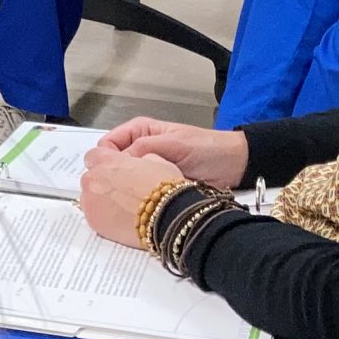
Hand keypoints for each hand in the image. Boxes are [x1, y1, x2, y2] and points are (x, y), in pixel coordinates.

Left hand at [78, 146, 187, 247]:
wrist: (168, 217)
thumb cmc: (163, 188)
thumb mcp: (156, 160)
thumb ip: (137, 159)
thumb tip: (135, 164)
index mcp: (106, 161)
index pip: (93, 156)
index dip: (104, 163)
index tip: (113, 170)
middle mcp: (93, 180)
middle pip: (91, 178)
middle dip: (103, 182)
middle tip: (122, 191)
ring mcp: (90, 202)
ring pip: (90, 197)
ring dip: (102, 199)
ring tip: (124, 207)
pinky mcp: (94, 222)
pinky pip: (94, 215)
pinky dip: (104, 216)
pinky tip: (122, 218)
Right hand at [89, 117, 249, 189]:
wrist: (234, 165)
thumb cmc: (205, 148)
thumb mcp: (173, 143)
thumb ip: (142, 149)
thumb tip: (115, 164)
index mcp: (137, 132)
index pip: (105, 145)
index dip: (104, 159)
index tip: (110, 174)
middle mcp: (138, 150)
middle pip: (111, 166)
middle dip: (112, 177)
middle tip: (120, 191)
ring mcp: (146, 170)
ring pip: (123, 182)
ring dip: (125, 191)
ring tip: (132, 200)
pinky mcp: (156, 188)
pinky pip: (138, 195)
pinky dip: (137, 200)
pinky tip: (140, 206)